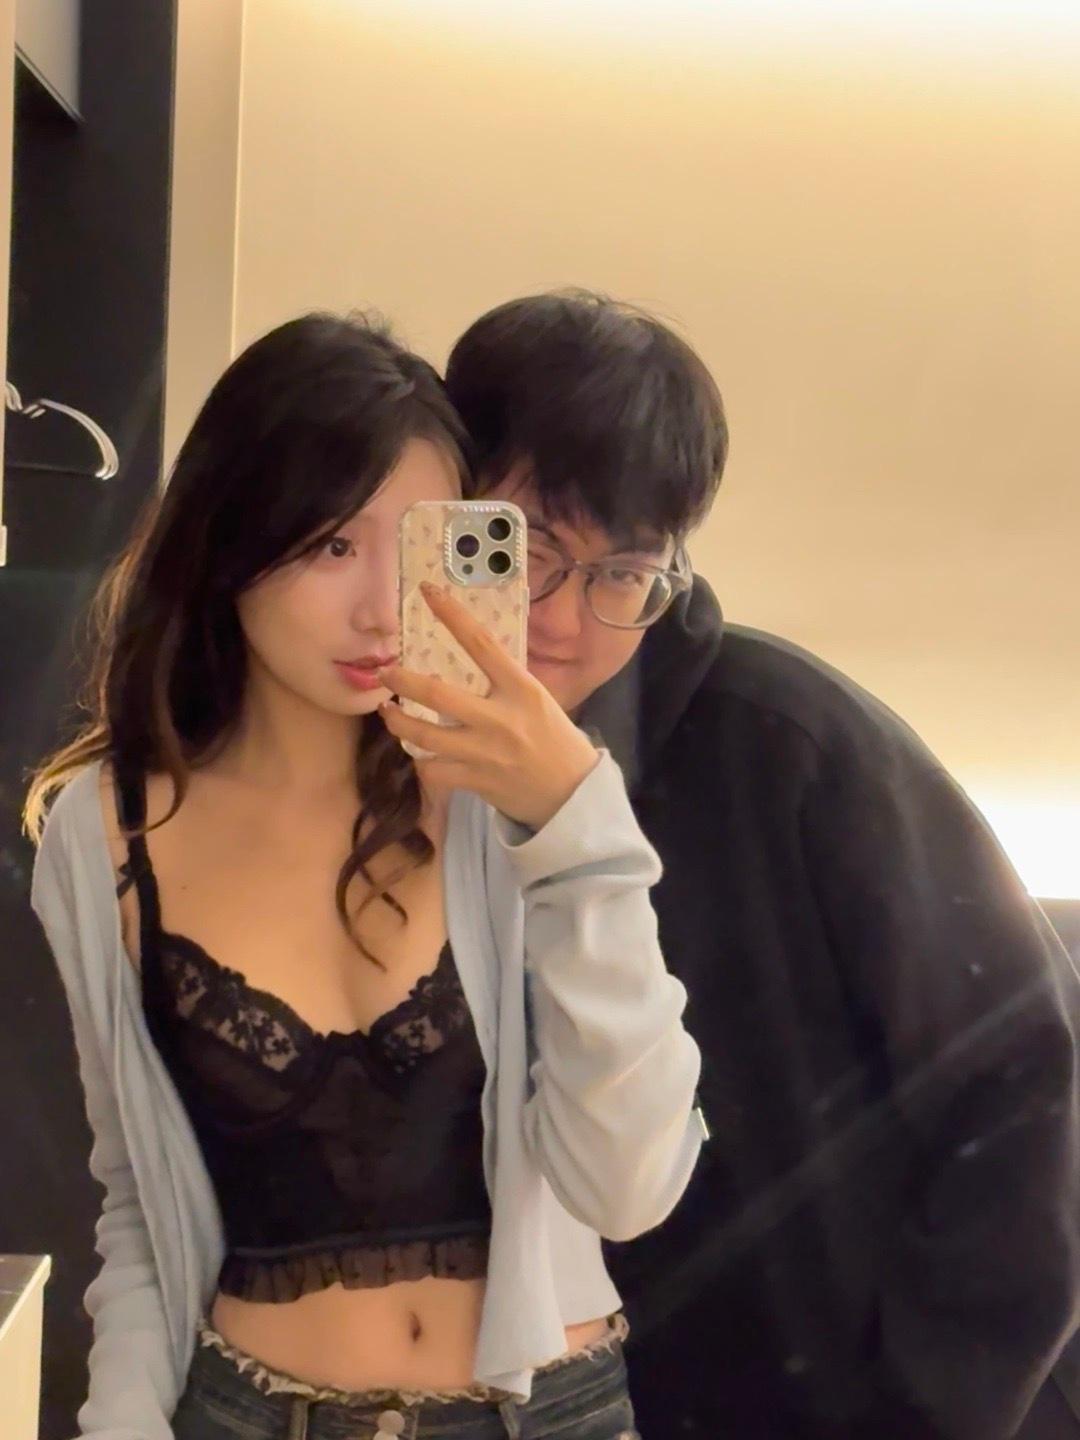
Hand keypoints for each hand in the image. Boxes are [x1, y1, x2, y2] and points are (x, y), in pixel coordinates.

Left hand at [378, 582, 599, 830]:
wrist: (572, 794)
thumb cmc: (555, 740)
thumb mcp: (537, 701)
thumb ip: (505, 683)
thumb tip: (471, 658)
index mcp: (521, 689)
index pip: (481, 643)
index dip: (452, 615)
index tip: (427, 592)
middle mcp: (500, 718)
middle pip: (437, 693)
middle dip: (402, 681)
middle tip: (384, 672)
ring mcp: (485, 752)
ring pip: (424, 735)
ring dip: (398, 722)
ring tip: (386, 712)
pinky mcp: (476, 781)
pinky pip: (434, 770)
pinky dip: (422, 762)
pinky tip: (419, 754)